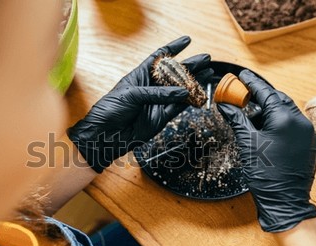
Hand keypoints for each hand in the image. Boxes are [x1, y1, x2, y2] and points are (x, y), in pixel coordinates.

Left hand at [68, 36, 212, 172]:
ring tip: (208, 74)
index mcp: (140, 75)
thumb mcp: (132, 95)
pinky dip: (189, 101)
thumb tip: (181, 92)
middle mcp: (151, 87)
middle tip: (206, 59)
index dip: (173, 48)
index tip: (187, 40)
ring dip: (194, 82)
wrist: (106, 135)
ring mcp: (157, 102)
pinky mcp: (161, 117)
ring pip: (180, 90)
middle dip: (190, 65)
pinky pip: (178, 107)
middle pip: (174, 73)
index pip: (159, 57)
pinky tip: (198, 92)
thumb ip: (157, 93)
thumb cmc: (110, 110)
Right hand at [217, 70, 315, 231]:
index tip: (242, 76)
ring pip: (287, 112)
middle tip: (244, 96)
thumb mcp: (247, 142)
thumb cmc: (265, 174)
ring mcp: (308, 133)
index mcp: (285, 118)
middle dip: (260, 97)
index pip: (266, 92)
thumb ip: (237, 119)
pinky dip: (279, 122)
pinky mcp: (310, 143)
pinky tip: (266, 129)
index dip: (252, 83)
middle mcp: (301, 122)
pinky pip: (293, 124)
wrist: (284, 201)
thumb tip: (225, 105)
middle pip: (278, 99)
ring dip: (269, 110)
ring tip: (252, 115)